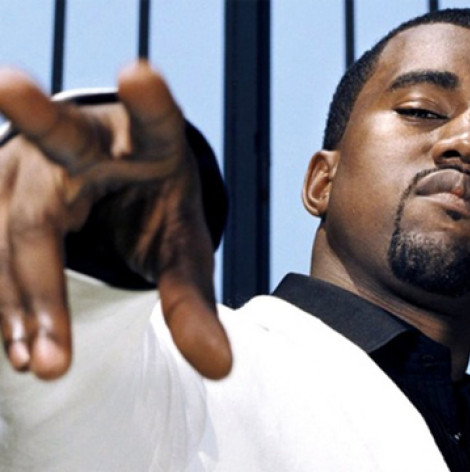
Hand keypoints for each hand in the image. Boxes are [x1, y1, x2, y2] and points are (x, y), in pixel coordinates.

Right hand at [0, 62, 231, 379]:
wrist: (110, 188)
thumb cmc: (153, 210)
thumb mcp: (181, 250)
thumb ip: (192, 304)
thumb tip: (220, 369)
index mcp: (150, 142)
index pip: (156, 119)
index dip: (149, 100)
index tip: (140, 72)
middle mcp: (86, 137)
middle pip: (57, 136)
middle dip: (33, 112)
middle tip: (9, 83)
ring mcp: (32, 156)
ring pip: (15, 219)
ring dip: (23, 292)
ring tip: (45, 362)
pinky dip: (3, 298)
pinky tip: (18, 345)